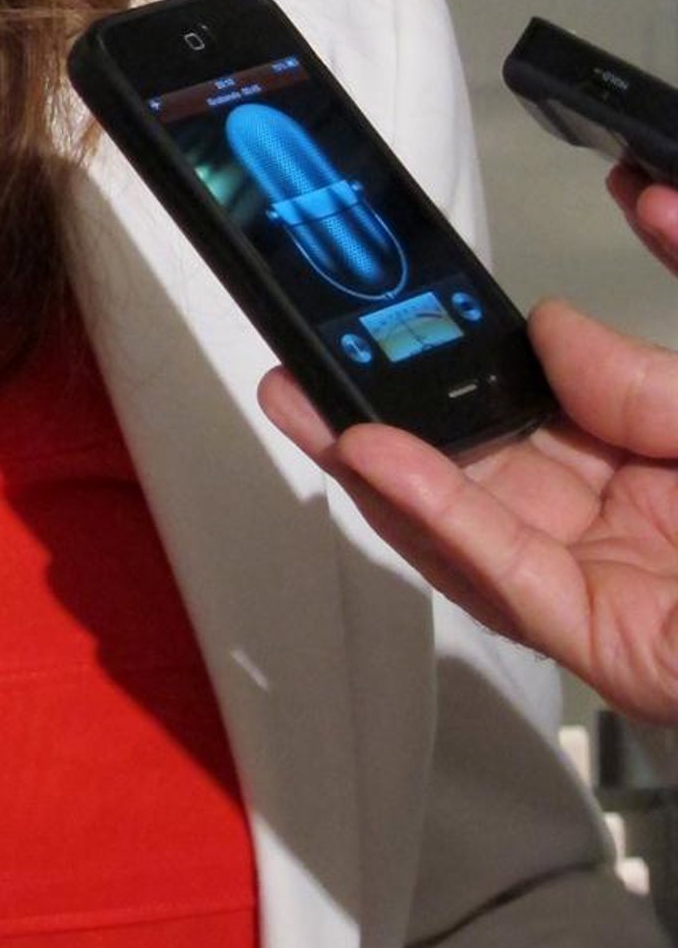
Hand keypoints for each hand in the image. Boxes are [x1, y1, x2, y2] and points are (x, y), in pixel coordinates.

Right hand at [258, 169, 677, 724]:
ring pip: (469, 525)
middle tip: (308, 349)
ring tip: (305, 397)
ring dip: (377, 462)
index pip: (548, 397)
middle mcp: (633, 532)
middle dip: (389, 405)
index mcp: (667, 466)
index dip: (471, 348)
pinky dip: (435, 517)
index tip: (410, 299)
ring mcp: (616, 594)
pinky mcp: (610, 648)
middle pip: (484, 464)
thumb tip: (549, 319)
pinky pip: (506, 579)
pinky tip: (379, 459)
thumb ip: (657, 363)